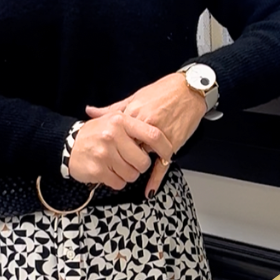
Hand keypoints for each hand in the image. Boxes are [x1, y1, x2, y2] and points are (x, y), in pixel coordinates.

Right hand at [68, 112, 173, 191]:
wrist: (68, 144)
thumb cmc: (96, 132)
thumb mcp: (113, 120)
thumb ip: (135, 124)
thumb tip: (160, 132)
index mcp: (120, 121)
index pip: (153, 135)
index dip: (164, 147)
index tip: (167, 154)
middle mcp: (113, 135)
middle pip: (143, 161)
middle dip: (140, 165)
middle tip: (132, 160)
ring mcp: (104, 153)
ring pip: (132, 175)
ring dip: (128, 174)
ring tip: (118, 165)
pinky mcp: (98, 170)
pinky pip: (119, 183)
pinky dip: (117, 181)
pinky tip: (109, 171)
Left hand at [86, 74, 207, 196]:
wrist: (189, 89)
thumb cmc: (163, 91)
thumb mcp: (135, 97)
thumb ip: (112, 109)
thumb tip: (90, 111)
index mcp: (133, 113)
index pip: (116, 136)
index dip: (111, 146)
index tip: (106, 152)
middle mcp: (145, 124)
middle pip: (128, 149)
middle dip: (124, 156)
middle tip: (121, 161)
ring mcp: (160, 135)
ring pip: (144, 157)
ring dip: (139, 163)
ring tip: (134, 168)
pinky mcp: (173, 143)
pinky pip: (162, 164)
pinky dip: (155, 179)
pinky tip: (149, 190)